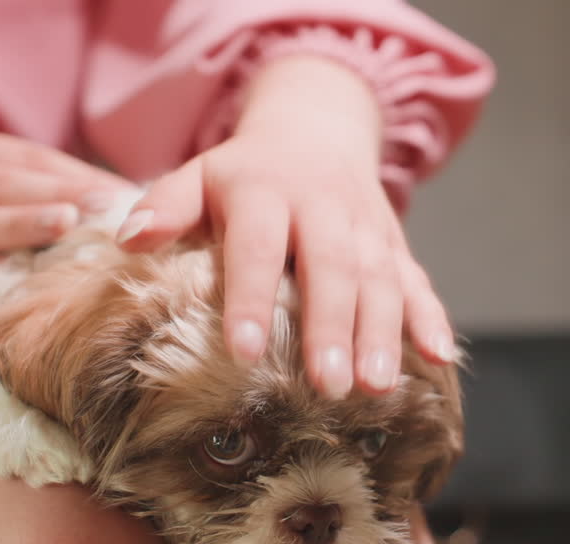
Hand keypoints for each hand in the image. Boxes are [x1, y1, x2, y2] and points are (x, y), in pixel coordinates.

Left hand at [118, 56, 456, 397]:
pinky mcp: (395, 244)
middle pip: (331, 268)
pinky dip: (433, 316)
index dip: (250, 298)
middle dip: (332, 327)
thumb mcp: (200, 174)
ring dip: (382, 334)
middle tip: (327, 385)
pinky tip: (441, 355)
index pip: (258, 248)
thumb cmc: (245, 174)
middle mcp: (323, 208)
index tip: (242, 351)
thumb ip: (166, 205)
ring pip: (380, 280)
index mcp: (265, 191)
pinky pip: (419, 280)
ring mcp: (366, 227)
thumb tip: (128, 239)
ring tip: (375, 387)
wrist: (315, 130)